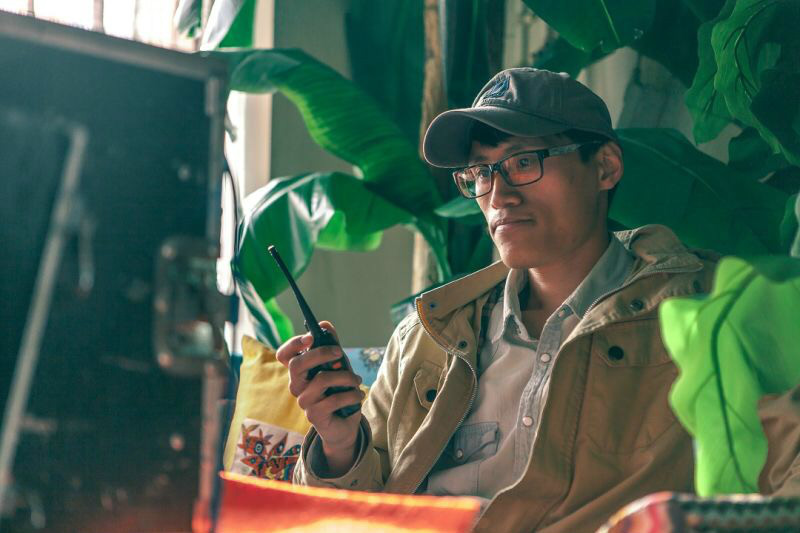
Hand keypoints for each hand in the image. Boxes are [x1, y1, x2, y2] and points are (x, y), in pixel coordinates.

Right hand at [276, 321, 363, 474]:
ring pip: (321, 380)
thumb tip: (324, 325)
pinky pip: (333, 399)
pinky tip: (358, 396)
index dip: (294, 344)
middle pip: (297, 365)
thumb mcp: (337, 365)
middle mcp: (297, 386)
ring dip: (345, 377)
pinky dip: (351, 395)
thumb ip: (331, 345)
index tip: (310, 337)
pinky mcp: (314, 416)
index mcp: (300, 371)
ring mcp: (303, 401)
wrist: (343, 425)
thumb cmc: (338, 390)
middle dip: (321, 354)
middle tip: (340, 353)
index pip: (284, 355)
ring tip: (356, 381)